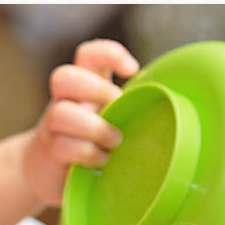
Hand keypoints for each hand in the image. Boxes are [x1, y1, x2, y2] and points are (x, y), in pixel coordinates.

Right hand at [22, 39, 140, 206]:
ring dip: (95, 128)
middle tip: (117, 108)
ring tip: (114, 142)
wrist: (49, 171)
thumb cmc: (91, 141)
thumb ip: (128, 109)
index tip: (132, 70)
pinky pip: (62, 146)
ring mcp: (52, 126)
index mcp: (84, 87)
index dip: (108, 53)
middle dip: (95, 90)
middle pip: (64, 77)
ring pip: (60, 113)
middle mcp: (64, 101)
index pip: (88, 55)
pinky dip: (87, 153)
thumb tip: (175, 109)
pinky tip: (103, 161)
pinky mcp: (49, 152)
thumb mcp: (110, 119)